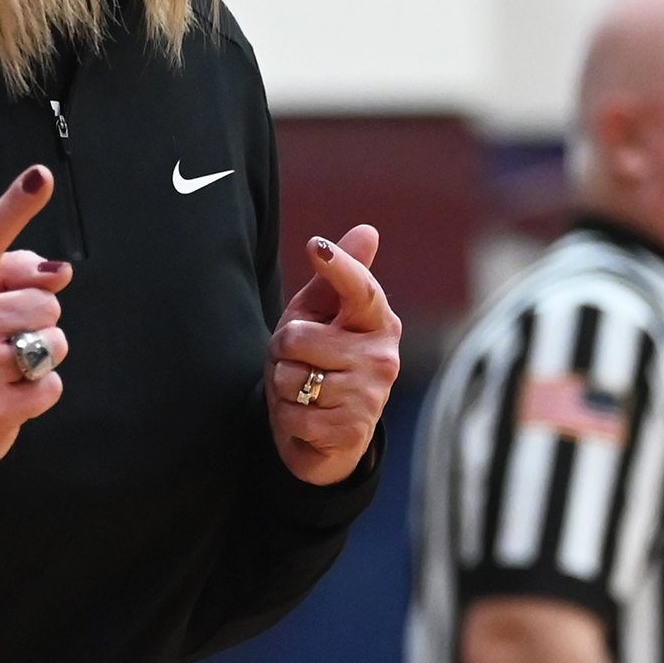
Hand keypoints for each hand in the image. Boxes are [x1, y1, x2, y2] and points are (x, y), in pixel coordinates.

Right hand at [0, 167, 73, 461]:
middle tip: (2, 338)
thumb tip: (59, 273)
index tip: (38, 177)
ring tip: (6, 367)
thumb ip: (7, 275)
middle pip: (43, 303)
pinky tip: (9, 395)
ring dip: (42, 355)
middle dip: (36, 320)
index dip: (13, 208)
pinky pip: (51, 385)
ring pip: (54, 343)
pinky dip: (40, 392)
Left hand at [269, 225, 400, 484]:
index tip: (316, 246)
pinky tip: (307, 419)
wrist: (320, 432)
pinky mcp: (352, 431)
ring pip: (290, 377)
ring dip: (283, 387)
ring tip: (303, 391)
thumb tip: (368, 230)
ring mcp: (371, 396)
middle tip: (300, 363)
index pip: (360, 289)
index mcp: (377, 321)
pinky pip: (293, 414)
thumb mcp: (318, 315)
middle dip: (281, 352)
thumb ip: (335, 277)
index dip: (339, 267)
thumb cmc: (318, 361)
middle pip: (297, 337)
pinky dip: (288, 418)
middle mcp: (382, 357)